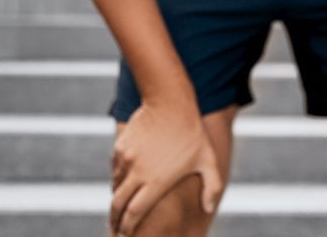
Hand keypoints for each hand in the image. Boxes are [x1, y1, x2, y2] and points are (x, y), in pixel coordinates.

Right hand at [109, 100, 223, 235]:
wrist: (170, 103)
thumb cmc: (192, 133)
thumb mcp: (208, 160)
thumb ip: (212, 188)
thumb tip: (209, 209)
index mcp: (156, 181)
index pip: (135, 213)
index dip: (127, 228)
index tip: (125, 235)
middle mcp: (137, 172)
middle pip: (118, 205)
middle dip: (114, 220)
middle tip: (115, 229)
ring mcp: (126, 159)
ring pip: (116, 186)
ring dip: (116, 198)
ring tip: (120, 207)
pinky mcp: (120, 147)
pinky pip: (115, 168)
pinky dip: (117, 179)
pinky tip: (123, 183)